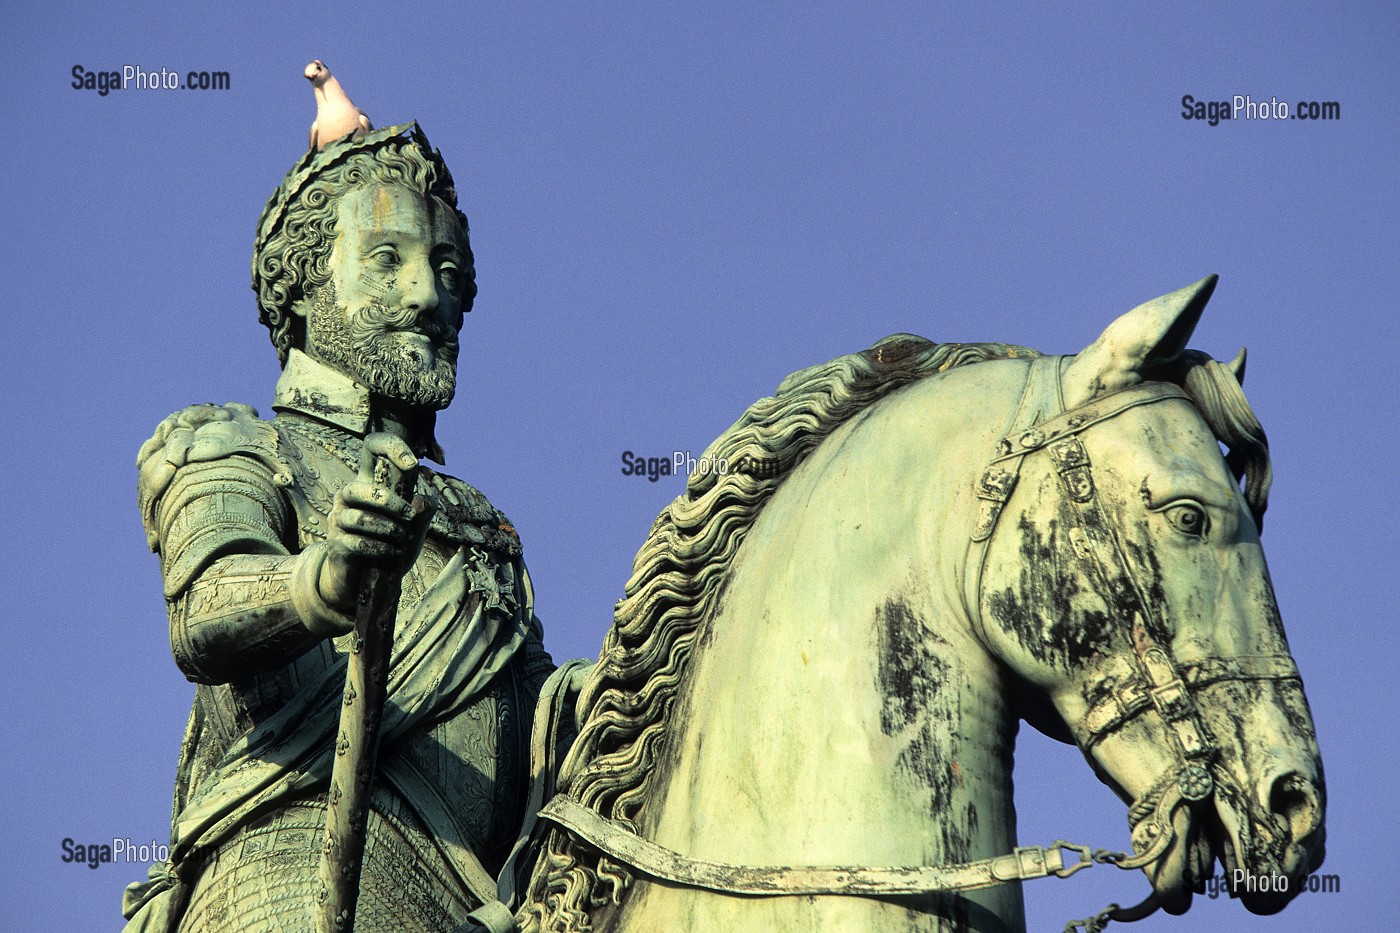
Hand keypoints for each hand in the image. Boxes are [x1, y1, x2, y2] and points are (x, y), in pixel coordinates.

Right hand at [318, 433, 432, 611]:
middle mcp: (349, 496)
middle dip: (392, 504)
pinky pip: (357, 543)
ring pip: (361, 518)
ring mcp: (338, 520)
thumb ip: (423, 513)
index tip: (412, 464)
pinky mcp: (335, 544)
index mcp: (369, 482)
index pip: (372, 447)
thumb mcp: (415, 530)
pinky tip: (392, 554)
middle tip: (410, 518)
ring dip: (388, 531)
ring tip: (401, 541)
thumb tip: (421, 501)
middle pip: (361, 488)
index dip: (390, 447)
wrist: (367, 584)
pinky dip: (380, 549)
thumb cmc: (391, 547)